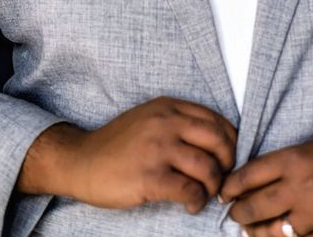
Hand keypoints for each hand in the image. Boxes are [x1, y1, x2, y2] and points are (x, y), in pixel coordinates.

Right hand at [18, 96, 236, 214]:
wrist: (82, 160)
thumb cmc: (119, 144)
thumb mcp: (150, 118)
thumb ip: (179, 122)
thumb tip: (217, 140)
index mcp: (169, 107)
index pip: (217, 120)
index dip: (230, 142)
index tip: (227, 158)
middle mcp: (166, 123)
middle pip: (219, 140)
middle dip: (228, 163)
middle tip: (222, 178)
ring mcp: (158, 149)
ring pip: (208, 167)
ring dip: (213, 186)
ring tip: (204, 194)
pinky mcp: (150, 177)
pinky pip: (190, 190)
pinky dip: (197, 201)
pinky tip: (191, 205)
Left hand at [219, 129, 312, 236]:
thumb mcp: (306, 149)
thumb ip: (278, 165)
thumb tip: (246, 183)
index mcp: (294, 159)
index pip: (249, 175)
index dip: (230, 187)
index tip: (223, 193)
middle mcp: (302, 187)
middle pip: (254, 207)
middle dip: (238, 213)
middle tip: (234, 214)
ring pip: (271, 232)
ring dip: (255, 232)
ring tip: (250, 229)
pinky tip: (277, 236)